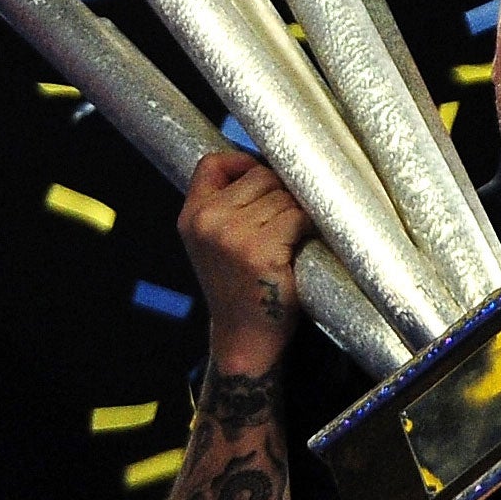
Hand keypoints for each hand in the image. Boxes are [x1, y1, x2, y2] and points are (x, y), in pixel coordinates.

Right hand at [178, 152, 313, 376]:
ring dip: (298, 211)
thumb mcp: (215, 242)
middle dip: (281, 193)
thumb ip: (227, 205)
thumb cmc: (240, 287)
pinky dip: (308, 227)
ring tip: (295, 236)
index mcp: (192, 216)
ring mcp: (232, 235)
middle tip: (288, 221)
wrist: (244, 337)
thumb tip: (271, 164)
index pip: (213, 163)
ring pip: (283, 194)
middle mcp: (208, 221)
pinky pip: (297, 216)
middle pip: (261, 175)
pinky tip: (303, 244)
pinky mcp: (260, 250)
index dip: (243, 163)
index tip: (264, 181)